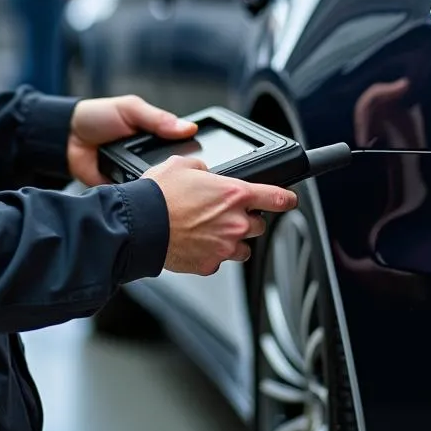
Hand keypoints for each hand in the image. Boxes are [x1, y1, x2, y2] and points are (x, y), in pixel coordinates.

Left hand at [66, 94, 196, 186]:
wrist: (65, 137)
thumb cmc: (98, 117)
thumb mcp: (130, 110)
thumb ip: (158, 119)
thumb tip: (189, 128)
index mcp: (155, 139)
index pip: (181, 151)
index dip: (191, 157)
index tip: (203, 166)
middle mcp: (148, 159)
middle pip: (171, 173)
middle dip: (175, 178)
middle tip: (182, 181)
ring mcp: (135, 176)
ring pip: (154, 188)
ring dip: (157, 188)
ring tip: (164, 191)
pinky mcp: (121, 191)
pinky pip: (134, 198)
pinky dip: (137, 199)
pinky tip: (142, 198)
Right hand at [144, 156, 298, 274]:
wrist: (140, 224)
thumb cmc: (159, 195)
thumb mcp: (182, 164)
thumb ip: (202, 168)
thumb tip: (204, 172)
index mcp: (234, 193)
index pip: (277, 197)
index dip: (288, 199)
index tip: (290, 200)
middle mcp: (235, 222)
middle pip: (259, 224)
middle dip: (247, 219)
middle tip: (225, 213)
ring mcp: (224, 247)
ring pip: (244, 247)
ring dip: (234, 240)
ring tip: (211, 231)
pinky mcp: (210, 265)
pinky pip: (220, 261)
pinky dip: (212, 254)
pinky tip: (196, 243)